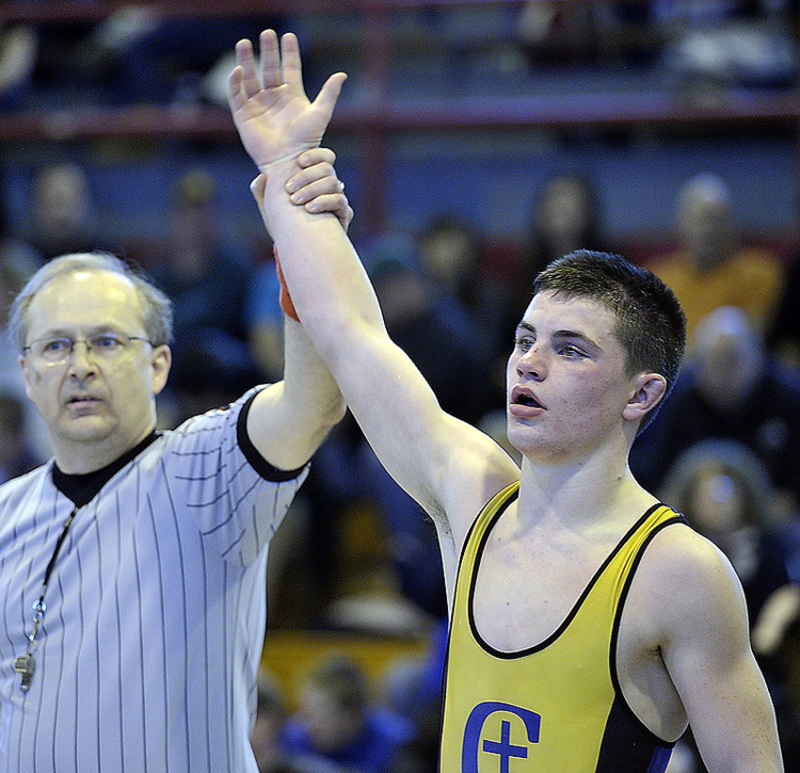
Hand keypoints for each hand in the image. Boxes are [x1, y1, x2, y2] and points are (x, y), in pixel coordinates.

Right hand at [228, 30, 346, 169]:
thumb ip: (329, 94)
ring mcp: (258, 105)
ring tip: (244, 43)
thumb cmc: (307, 141)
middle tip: (267, 33)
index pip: (290, 68)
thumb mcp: (320, 114)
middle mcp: (274, 97)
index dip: (289, 52)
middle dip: (268, 51)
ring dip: (246, 60)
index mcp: (292, 95)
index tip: (288, 36)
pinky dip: (235, 82)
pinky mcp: (243, 116)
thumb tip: (342, 74)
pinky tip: (238, 70)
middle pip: (269, 68)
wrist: (289, 161)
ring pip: (250, 78)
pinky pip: (236, 95)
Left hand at [250, 147, 352, 233]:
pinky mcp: (343, 215)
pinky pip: (340, 202)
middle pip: (327, 169)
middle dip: (306, 176)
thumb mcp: (269, 207)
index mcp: (315, 178)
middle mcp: (329, 186)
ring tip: (295, 201)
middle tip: (288, 188)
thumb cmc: (284, 224)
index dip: (314, 155)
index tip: (298, 162)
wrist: (296, 248)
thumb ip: (262, 192)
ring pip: (333, 184)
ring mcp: (337, 200)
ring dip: (312, 190)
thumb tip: (261, 177)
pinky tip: (309, 209)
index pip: (324, 157)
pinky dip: (324, 202)